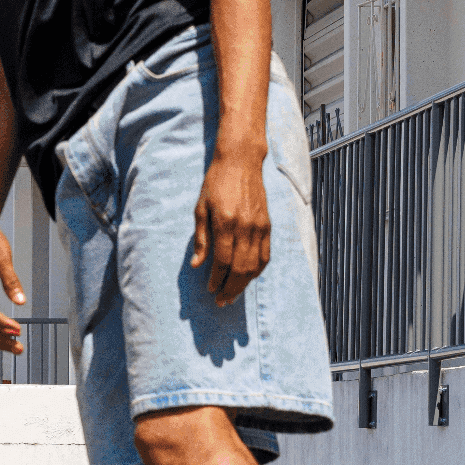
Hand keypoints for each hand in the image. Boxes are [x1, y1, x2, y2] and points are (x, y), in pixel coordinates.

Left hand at [192, 143, 270, 303]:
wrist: (241, 162)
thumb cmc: (216, 183)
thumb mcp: (201, 208)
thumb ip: (200, 238)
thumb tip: (197, 265)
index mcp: (225, 222)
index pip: (223, 261)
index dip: (216, 279)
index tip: (209, 289)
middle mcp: (245, 227)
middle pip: (240, 268)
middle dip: (230, 289)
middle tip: (222, 302)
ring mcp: (259, 226)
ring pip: (254, 265)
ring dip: (244, 284)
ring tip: (233, 295)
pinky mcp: (268, 225)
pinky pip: (265, 255)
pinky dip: (257, 271)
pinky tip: (248, 278)